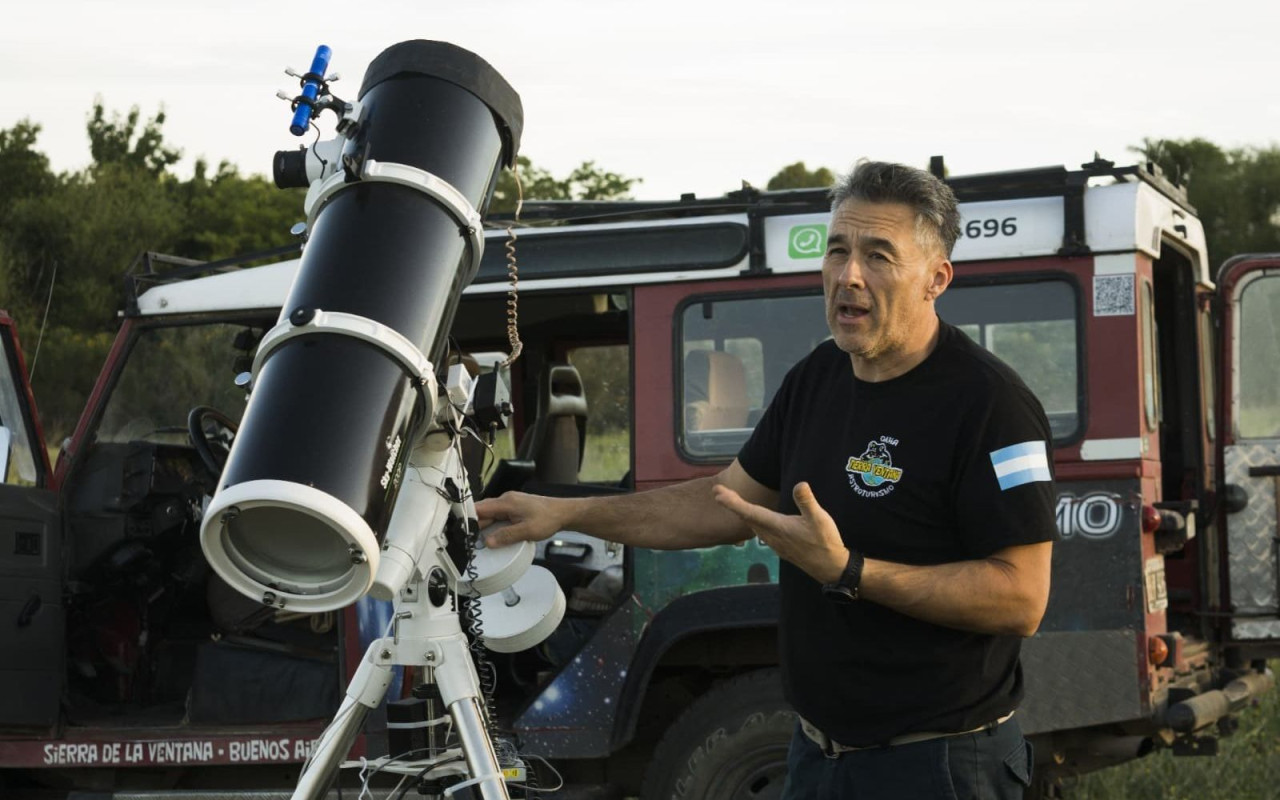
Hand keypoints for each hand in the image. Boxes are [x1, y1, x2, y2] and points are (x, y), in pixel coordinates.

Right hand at [475, 491, 569, 546]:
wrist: (563, 513)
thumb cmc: (548, 518)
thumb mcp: (527, 531)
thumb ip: (507, 536)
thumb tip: (488, 542)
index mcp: (506, 502)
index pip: (480, 508)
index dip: (469, 519)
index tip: (462, 531)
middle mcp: (506, 500)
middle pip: (483, 512)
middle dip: (476, 525)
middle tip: (470, 541)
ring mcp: (510, 503)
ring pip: (491, 514)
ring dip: (486, 526)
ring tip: (479, 540)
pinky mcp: (515, 508)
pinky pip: (499, 515)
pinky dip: (494, 525)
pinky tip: (494, 535)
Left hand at [712, 482, 848, 584]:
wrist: (829, 568)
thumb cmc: (825, 542)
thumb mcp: (820, 519)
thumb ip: (807, 502)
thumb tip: (800, 484)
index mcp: (777, 527)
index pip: (749, 512)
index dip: (732, 502)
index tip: (717, 493)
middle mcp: (771, 536)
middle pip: (746, 517)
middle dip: (731, 503)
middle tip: (717, 491)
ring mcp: (774, 543)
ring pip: (751, 525)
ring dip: (740, 512)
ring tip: (730, 500)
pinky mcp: (779, 546)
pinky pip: (758, 531)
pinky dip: (750, 520)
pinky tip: (752, 518)